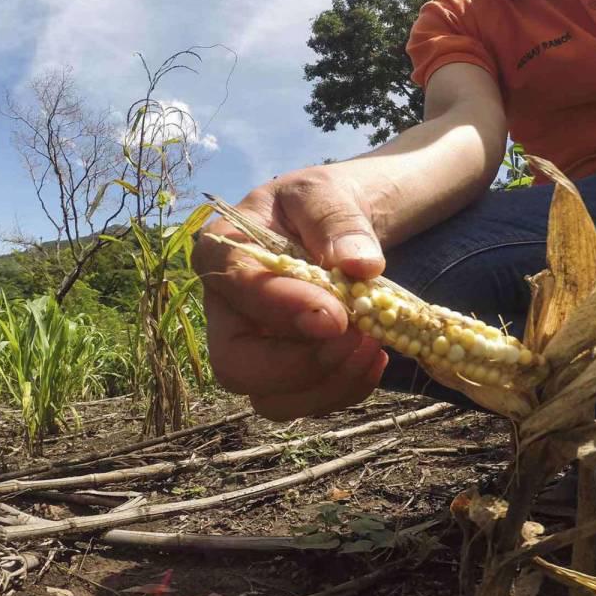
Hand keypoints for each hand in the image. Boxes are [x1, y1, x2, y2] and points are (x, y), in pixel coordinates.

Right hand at [192, 167, 388, 419]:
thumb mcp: (326, 193)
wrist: (336, 226)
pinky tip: (374, 354)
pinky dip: (346, 388)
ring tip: (374, 344)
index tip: (335, 314)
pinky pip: (307, 403)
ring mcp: (253, 349)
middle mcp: (226, 311)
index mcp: (222, 253)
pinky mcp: (285, 372)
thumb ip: (338, 222)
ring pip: (271, 399)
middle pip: (236, 365)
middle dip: (300, 365)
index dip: (280, 308)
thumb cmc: (318, 204)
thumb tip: (360, 265)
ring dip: (329, 384)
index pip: (235, 289)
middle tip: (355, 338)